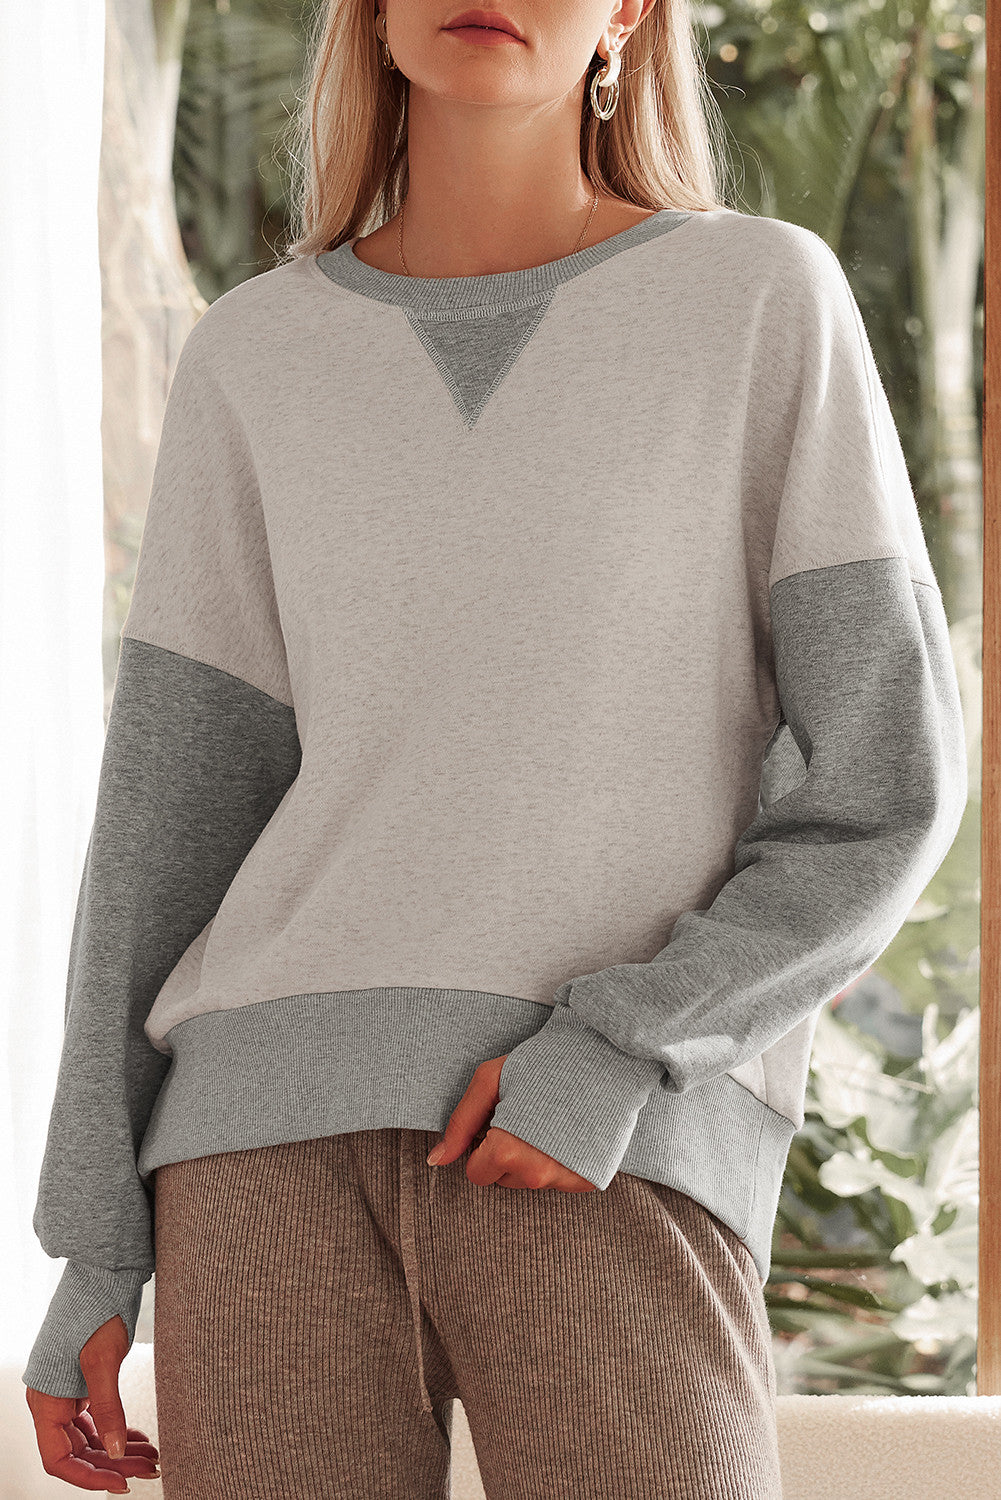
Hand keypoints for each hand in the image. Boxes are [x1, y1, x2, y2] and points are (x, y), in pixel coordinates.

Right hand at [25, 1315, 159, 1490]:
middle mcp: (53, 1401)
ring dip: (120, 1448)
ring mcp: (69, 1392)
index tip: (119, 1484)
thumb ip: (108, 1409)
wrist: (103, 1274)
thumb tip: (114, 1452)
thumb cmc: (96, 1309)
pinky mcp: (85, 1382)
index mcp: (46, 1401)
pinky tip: (140, 1437)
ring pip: (92, 1435)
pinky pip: (98, 1417)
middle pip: (79, 1450)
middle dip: (114, 1462)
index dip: (88, 1476)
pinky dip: (119, 1428)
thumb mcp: (103, 1361)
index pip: (59, 1459)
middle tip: (150, 1468)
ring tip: (153, 1456)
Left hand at [427, 1053, 596, 1191]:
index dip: (483, 1144)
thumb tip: (435, 1160)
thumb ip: (460, 1123)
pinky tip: (568, 1131)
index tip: (500, 1119)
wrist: (604, 1057)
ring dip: (532, 1158)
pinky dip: (558, 1162)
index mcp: (506, 1152)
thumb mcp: (490, 1080)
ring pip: (530, 1182)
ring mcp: (564, 1181)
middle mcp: (536, 1174)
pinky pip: (558, 1181)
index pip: (476, 1172)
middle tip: (526, 1116)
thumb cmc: (542, 1063)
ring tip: (548, 1120)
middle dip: (506, 1153)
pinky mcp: (588, 1181)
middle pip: (503, 1179)